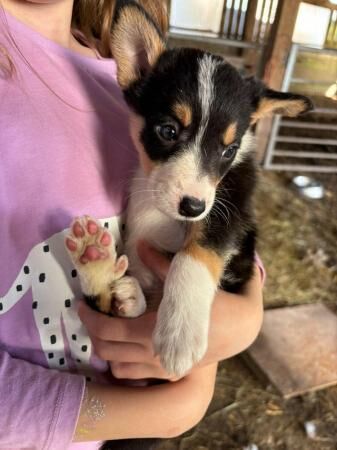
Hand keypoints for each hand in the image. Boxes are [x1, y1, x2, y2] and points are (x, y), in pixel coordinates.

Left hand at [79, 242, 263, 378]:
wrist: (240, 329)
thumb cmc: (212, 302)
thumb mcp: (184, 281)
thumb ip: (159, 263)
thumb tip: (139, 242)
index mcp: (151, 331)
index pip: (107, 330)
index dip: (88, 318)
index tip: (80, 305)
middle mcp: (151, 354)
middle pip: (105, 351)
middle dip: (92, 333)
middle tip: (91, 315)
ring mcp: (159, 368)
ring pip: (116, 368)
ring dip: (106, 351)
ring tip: (106, 331)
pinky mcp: (168, 373)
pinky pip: (133, 376)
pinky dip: (121, 364)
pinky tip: (126, 347)